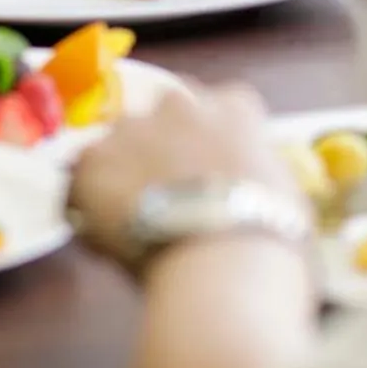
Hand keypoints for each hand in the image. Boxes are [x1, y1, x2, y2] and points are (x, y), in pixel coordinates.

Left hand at [70, 86, 299, 266]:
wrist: (220, 263)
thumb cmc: (268, 240)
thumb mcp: (287, 198)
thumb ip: (262, 177)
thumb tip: (256, 190)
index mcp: (235, 109)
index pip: (222, 103)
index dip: (214, 137)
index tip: (213, 165)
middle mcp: (182, 105)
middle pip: (166, 108)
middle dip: (165, 140)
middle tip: (169, 187)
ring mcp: (132, 129)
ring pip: (120, 139)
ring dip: (124, 167)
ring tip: (131, 216)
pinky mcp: (92, 161)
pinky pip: (80, 177)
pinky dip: (86, 202)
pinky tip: (101, 234)